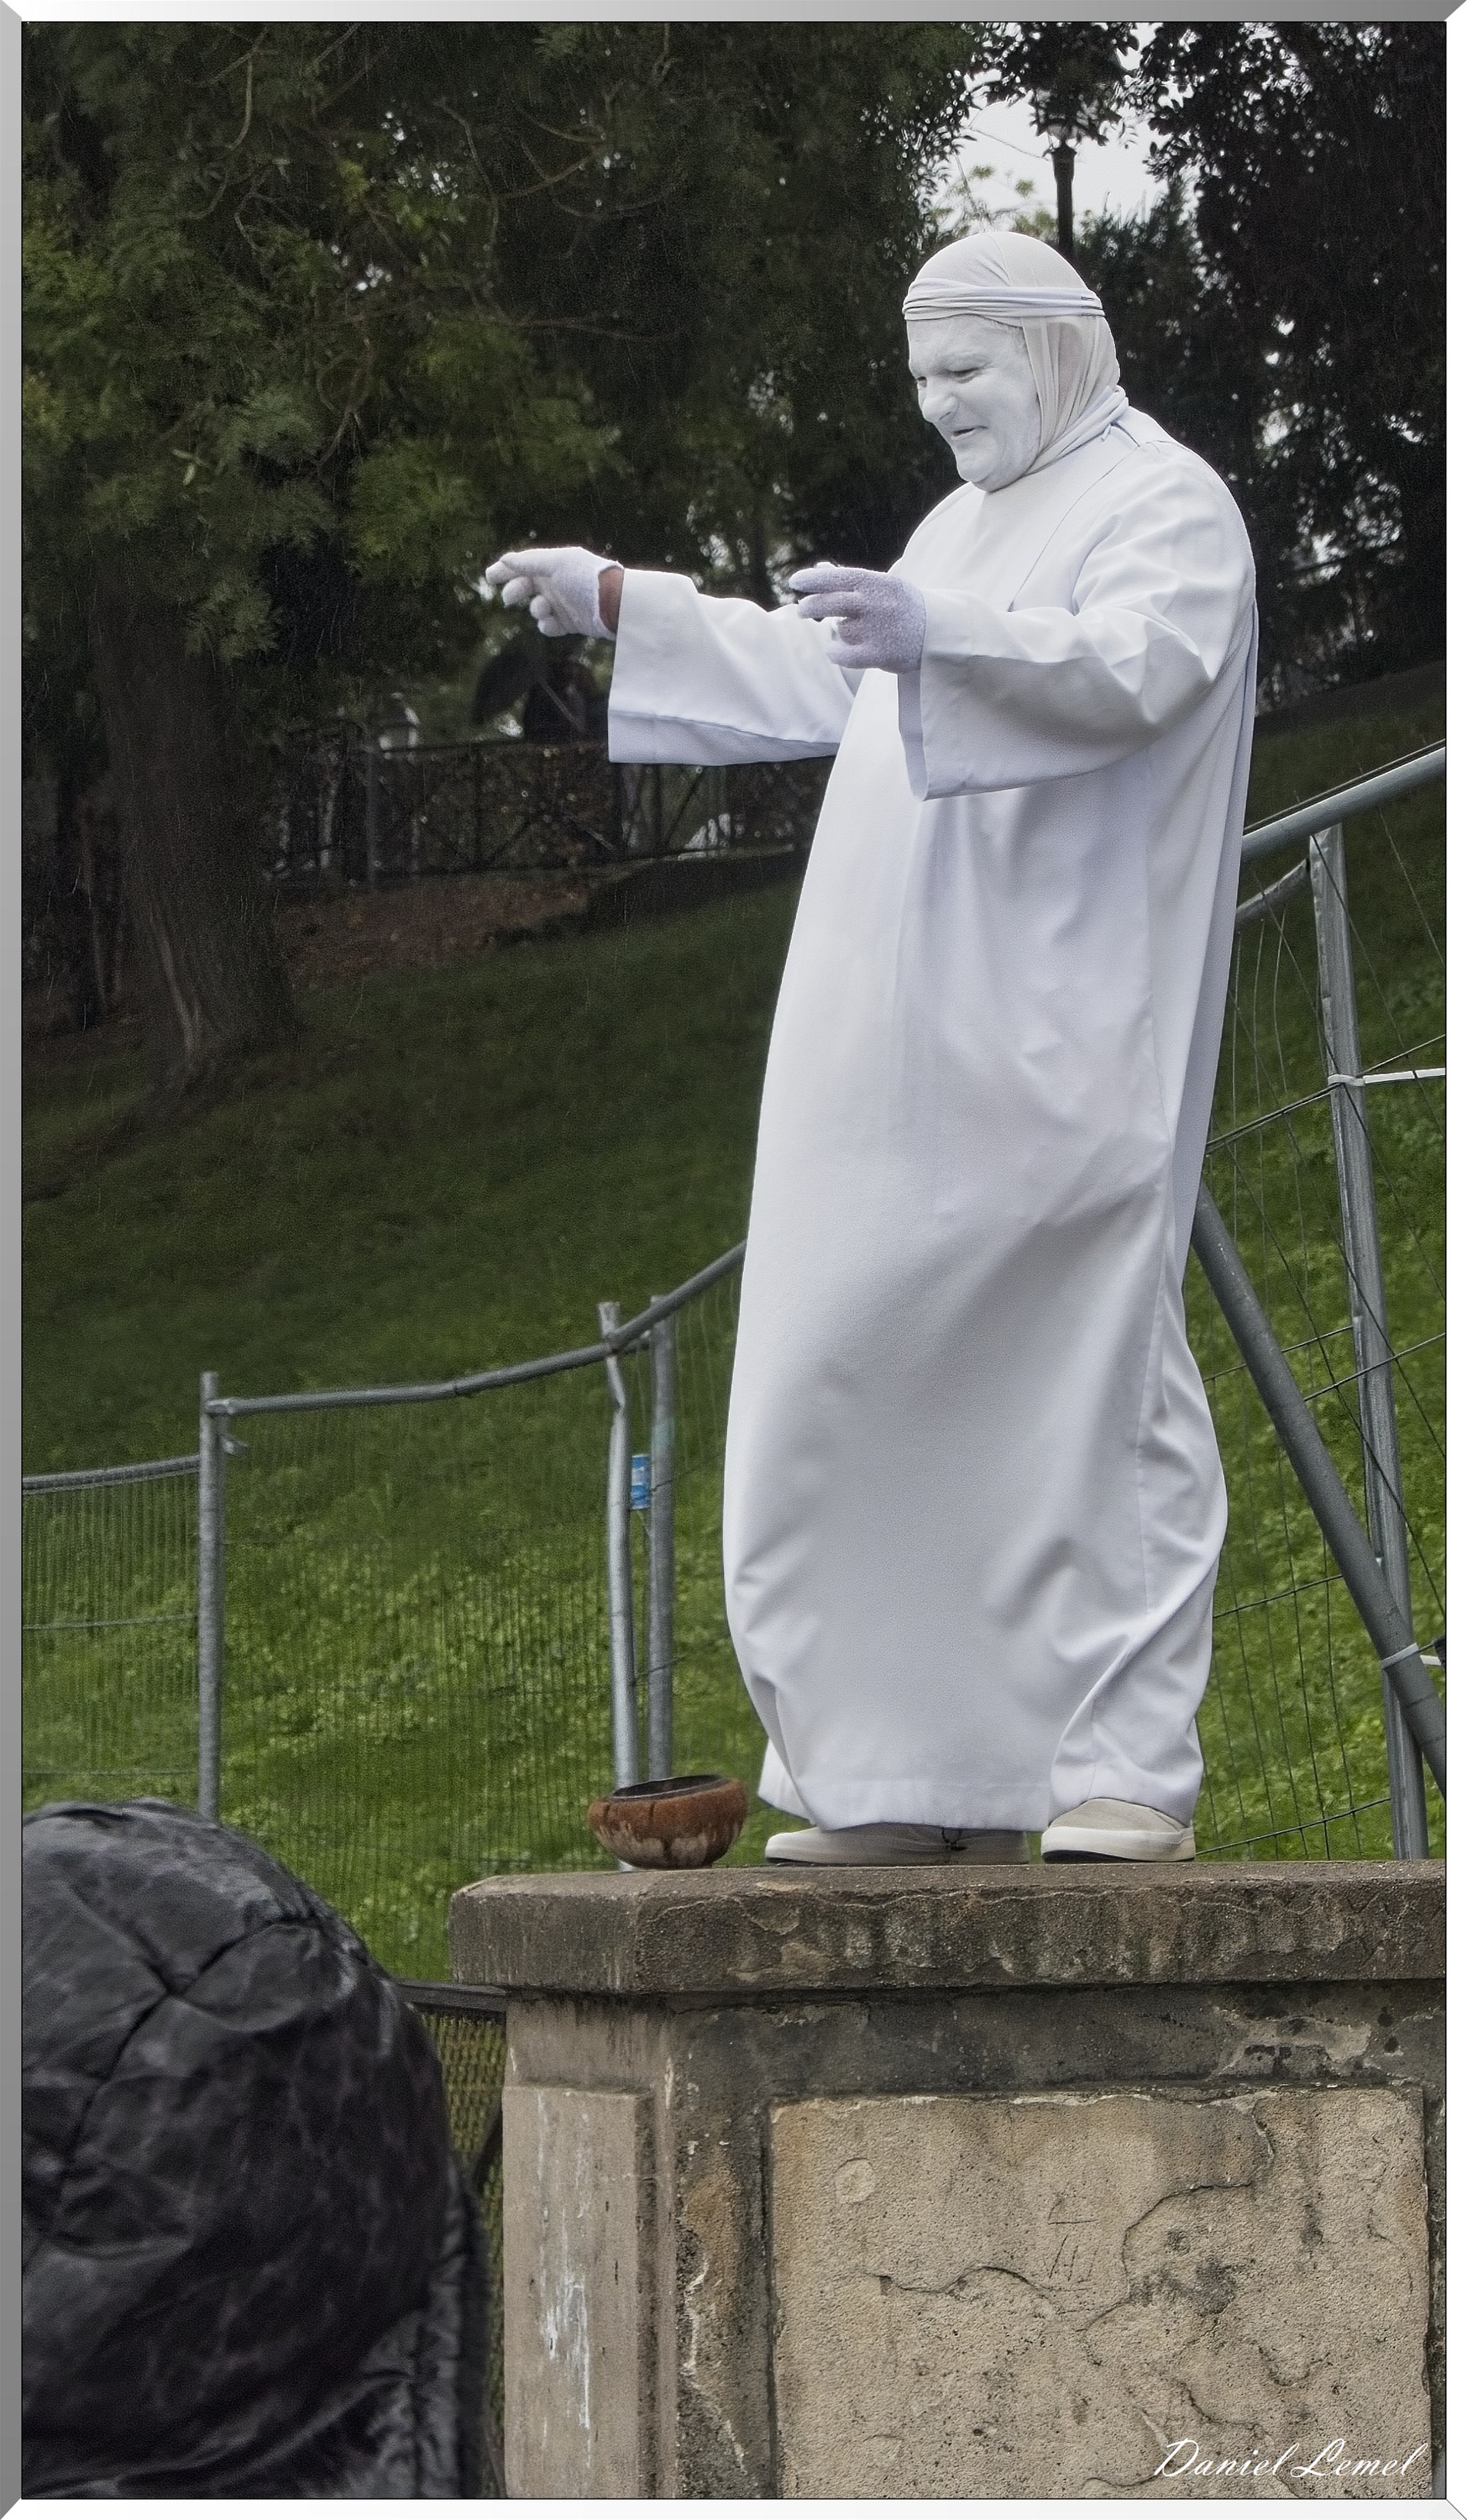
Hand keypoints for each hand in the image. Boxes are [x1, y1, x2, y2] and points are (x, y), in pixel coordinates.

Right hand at [486, 545, 620, 638]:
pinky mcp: (569, 622)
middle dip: (515, 592)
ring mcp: (562, 603)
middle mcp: (556, 582)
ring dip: (536, 609)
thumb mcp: (556, 564)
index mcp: (552, 565)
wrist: (613, 603)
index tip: (489, 577)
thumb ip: (529, 562)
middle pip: (525, 587)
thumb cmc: (585, 578)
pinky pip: (549, 626)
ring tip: (545, 608)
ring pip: (536, 609)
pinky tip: (555, 623)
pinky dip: (548, 625)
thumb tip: (505, 558)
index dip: (505, 570)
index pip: (523, 565)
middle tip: (510, 598)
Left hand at [789, 563, 925, 673]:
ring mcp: (877, 629)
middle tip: (802, 610)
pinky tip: (834, 651)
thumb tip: (819, 568)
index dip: (813, 580)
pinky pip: (844, 655)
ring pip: (841, 630)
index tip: (794, 582)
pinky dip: (835, 653)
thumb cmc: (904, 606)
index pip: (838, 577)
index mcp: (876, 583)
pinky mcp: (879, 654)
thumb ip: (850, 578)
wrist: (940, 633)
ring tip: (856, 632)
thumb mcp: (883, 585)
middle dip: (812, 606)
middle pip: (831, 603)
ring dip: (840, 631)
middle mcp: (875, 604)